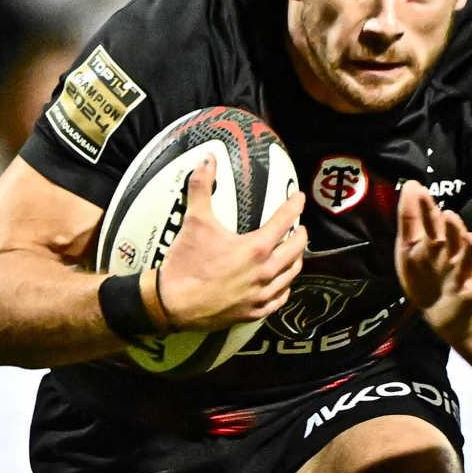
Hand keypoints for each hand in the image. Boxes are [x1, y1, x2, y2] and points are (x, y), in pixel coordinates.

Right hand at [148, 158, 304, 331]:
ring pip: (291, 274)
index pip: (285, 220)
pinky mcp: (253, 311)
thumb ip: (202, 188)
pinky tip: (280, 283)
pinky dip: (284, 287)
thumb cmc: (186, 263)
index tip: (298, 198)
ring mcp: (261, 294)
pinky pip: (279, 298)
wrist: (171, 303)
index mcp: (256, 247)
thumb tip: (206, 161)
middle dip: (300, 234)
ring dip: (295, 260)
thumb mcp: (194, 221)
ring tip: (293, 253)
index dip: (294, 205)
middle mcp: (265, 271)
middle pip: (296, 249)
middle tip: (298, 227)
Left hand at [395, 180, 471, 341]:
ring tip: (469, 237)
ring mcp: (460, 276)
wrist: (443, 312)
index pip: (430, 225)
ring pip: (467, 261)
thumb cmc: (426, 274)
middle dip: (450, 229)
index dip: (425, 210)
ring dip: (469, 250)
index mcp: (435, 245)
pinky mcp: (468, 298)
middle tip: (447, 215)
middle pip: (451, 241)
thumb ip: (410, 219)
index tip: (419, 192)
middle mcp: (450, 257)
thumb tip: (410, 184)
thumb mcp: (410, 248)